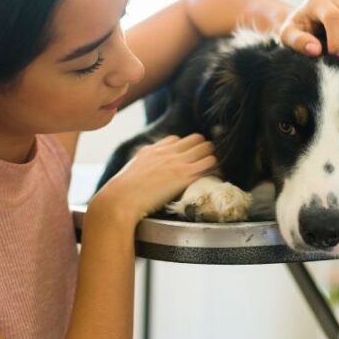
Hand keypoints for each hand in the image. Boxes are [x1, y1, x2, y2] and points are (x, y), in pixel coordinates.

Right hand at [93, 134, 216, 223]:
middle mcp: (166, 152)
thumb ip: (141, 169)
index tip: (188, 156)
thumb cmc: (121, 193)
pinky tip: (218, 174)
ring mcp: (177, 161)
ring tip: (214, 167)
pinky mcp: (184, 174)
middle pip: (195, 139)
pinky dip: (216, 167)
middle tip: (206, 161)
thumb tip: (143, 177)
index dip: (184, 148)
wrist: (121, 199)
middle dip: (202, 147)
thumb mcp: (131, 174)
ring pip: (206, 147)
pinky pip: (209, 163)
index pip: (176, 139)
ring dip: (211, 155)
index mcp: (152, 150)